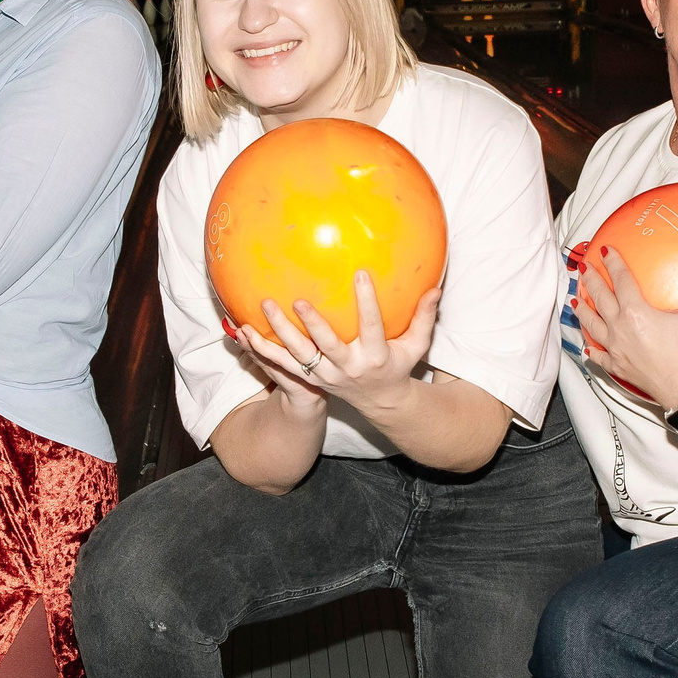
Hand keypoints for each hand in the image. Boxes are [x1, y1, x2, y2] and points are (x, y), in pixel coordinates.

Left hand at [238, 274, 440, 421]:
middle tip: (297, 301)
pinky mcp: (310, 380)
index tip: (360, 274)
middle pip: (326, 346)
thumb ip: (424, 317)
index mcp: (375, 357)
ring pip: (298, 357)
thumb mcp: (416, 346)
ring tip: (264, 307)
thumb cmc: (399, 366)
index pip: (371, 327)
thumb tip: (435, 286)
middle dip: (312, 324)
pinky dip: (262, 351)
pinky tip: (243, 332)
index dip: (366, 302)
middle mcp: (348, 369)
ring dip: (278, 334)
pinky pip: (281, 366)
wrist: (381, 403)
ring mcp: (326, 377)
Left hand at [577, 248, 677, 411]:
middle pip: (599, 298)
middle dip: (590, 280)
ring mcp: (616, 349)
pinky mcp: (617, 367)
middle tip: (583, 267)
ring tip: (575, 299)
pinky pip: (598, 355)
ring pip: (591, 324)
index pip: (621, 280)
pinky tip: (588, 345)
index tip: (605, 251)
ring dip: (582, 309)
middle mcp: (620, 329)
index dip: (613, 263)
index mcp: (636, 313)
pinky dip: (591, 348)